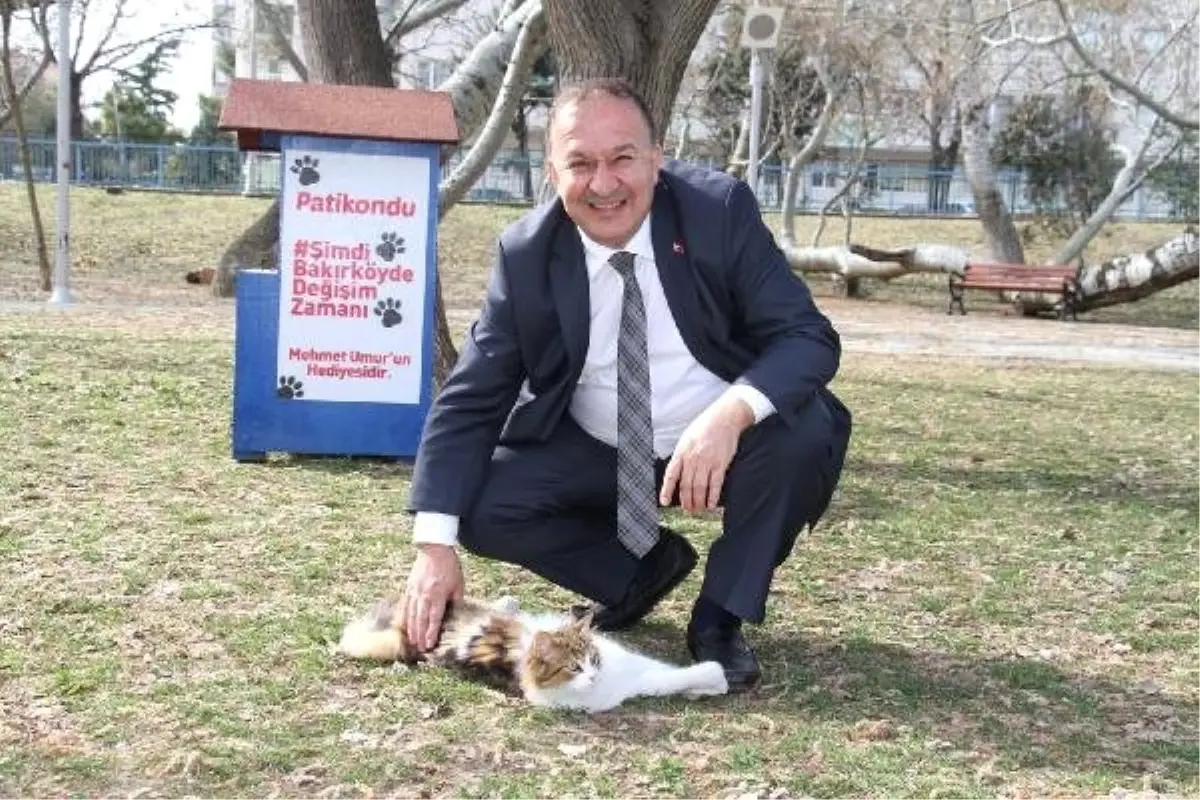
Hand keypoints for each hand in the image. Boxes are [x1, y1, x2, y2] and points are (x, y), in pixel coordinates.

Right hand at [401, 544, 464, 651]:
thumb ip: (456, 601)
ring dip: (412, 630)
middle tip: (420, 649)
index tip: (430, 645)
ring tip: (412, 641)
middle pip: (421, 620)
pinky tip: (405, 625)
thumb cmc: (449, 567)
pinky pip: (406, 606)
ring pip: (411, 615)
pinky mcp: (409, 587)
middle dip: (420, 636)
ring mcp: (414, 591)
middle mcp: (424, 595)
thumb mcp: (458, 584)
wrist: (434, 550)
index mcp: (438, 595)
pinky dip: (405, 617)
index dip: (431, 634)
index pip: (434, 619)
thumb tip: (456, 615)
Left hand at [660, 395, 754, 512]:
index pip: (671, 475)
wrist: (724, 418)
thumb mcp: (686, 438)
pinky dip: (712, 497)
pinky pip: (715, 485)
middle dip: (686, 501)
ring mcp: (707, 461)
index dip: (667, 490)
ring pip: (699, 487)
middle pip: (686, 485)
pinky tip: (711, 504)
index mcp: (681, 451)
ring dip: (698, 502)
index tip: (664, 502)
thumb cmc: (704, 427)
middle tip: (688, 510)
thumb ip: (681, 456)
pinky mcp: (720, 464)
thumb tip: (678, 473)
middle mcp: (692, 458)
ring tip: (698, 509)